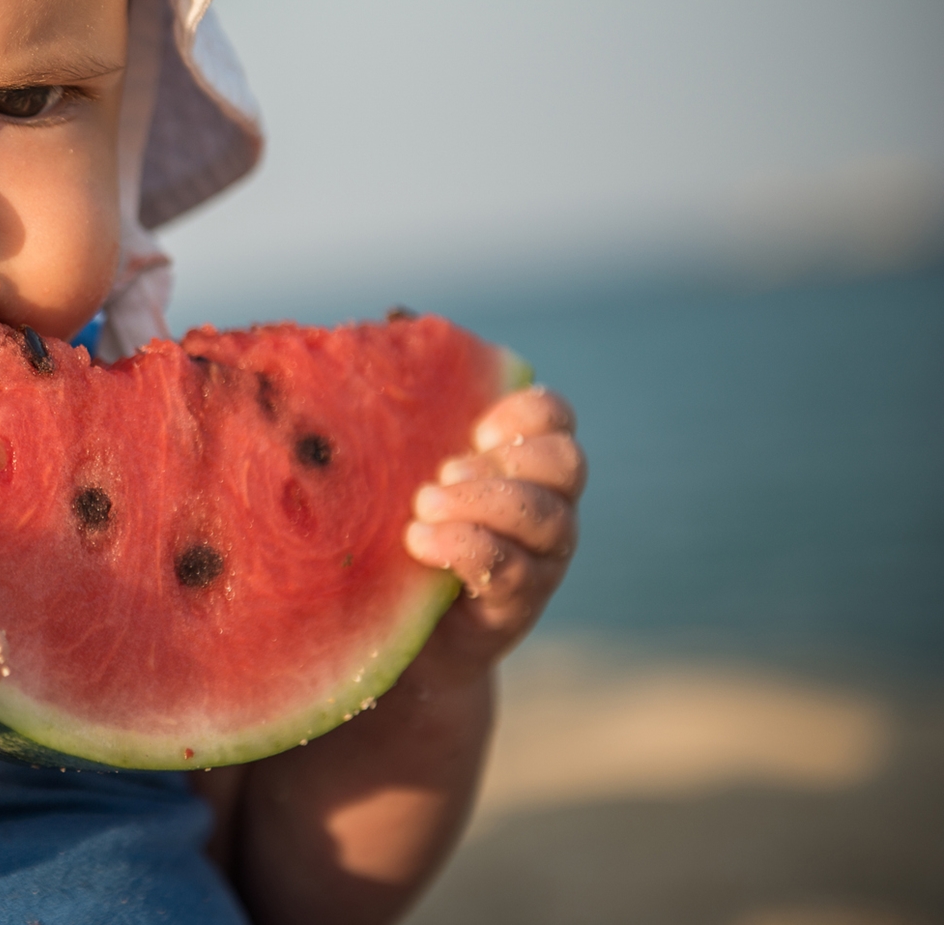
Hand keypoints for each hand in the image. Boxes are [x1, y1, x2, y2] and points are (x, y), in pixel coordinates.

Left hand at [404, 387, 583, 672]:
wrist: (395, 632)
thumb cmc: (391, 530)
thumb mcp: (396, 470)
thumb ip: (401, 411)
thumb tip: (386, 320)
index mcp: (517, 461)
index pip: (553, 416)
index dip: (523, 411)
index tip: (472, 427)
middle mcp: (545, 506)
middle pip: (566, 463)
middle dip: (507, 460)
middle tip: (442, 473)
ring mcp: (539, 559)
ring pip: (546, 516)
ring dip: (482, 501)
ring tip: (422, 506)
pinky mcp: (516, 604)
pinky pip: (513, 569)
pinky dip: (467, 546)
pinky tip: (420, 542)